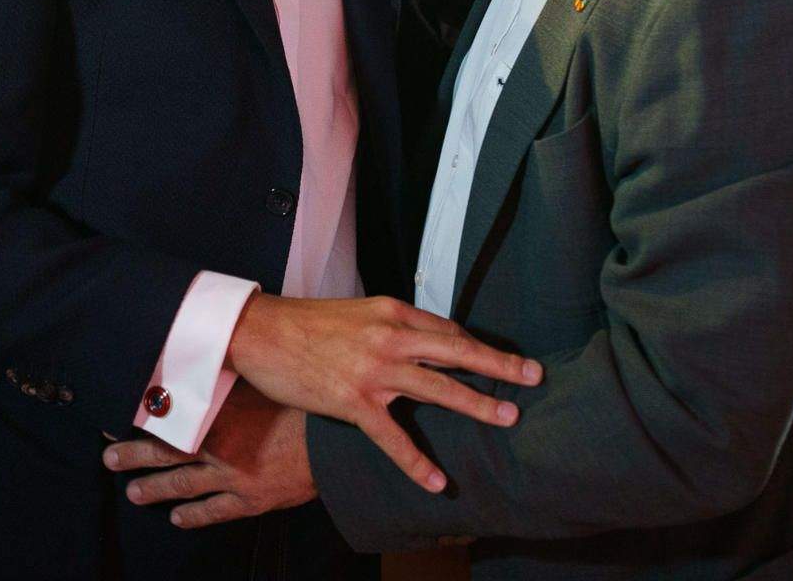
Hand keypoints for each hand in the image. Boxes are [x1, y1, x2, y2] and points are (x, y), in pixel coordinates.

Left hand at [104, 382, 313, 528]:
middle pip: (166, 453)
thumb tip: (208, 352)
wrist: (334, 442)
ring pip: (183, 485)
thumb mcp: (263, 381)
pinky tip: (178, 519)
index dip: (139, 419)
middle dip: (133, 456)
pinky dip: (194, 516)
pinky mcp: (251, 499)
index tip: (114, 418)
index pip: (168, 417)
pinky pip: (215, 511)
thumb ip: (232, 375)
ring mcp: (233, 477)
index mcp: (219, 415)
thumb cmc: (301, 405)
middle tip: (109, 459)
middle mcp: (219, 448)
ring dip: (155, 489)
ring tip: (134, 493)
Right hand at [226, 293, 539, 492]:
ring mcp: (373, 370)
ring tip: (508, 418)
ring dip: (477, 404)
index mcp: (391, 311)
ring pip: (438, 388)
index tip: (502, 357)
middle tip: (533, 377)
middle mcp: (390, 336)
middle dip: (499, 365)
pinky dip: (417, 461)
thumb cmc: (304, 323)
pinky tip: (438, 480)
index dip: (477, 345)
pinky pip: (393, 437)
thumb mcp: (356, 313)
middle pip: (457, 351)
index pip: (447, 329)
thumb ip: (388, 326)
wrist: (258, 332)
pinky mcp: (353, 400)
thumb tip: (415, 342)